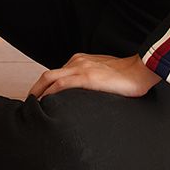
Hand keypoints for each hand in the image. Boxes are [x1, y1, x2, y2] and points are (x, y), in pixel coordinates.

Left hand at [27, 52, 162, 99]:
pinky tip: (45, 104)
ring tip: (31, 108)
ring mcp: (81, 69)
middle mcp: (77, 62)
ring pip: (50, 79)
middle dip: (34, 91)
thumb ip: (92, 82)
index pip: (56, 73)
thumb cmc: (127, 75)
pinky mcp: (87, 78)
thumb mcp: (104, 75)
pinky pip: (61, 85)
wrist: (141, 70)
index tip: (39, 100)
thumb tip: (86, 97)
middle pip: (47, 76)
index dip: (44, 87)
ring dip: (38, 93)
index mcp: (81, 60)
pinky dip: (50, 94)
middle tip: (28, 106)